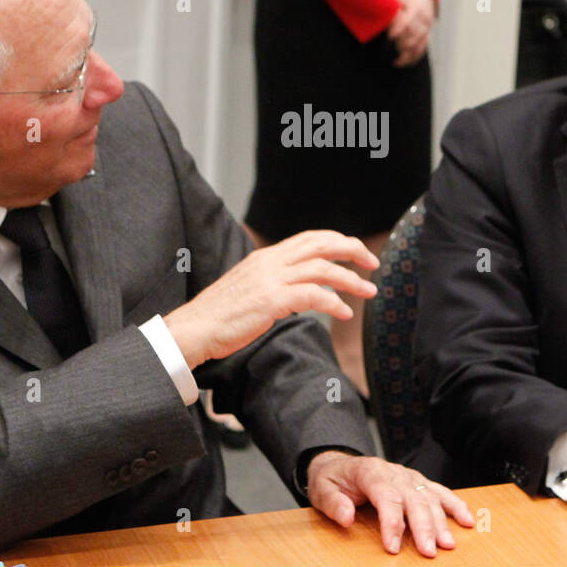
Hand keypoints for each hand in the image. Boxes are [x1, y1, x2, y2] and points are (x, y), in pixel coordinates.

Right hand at [163, 230, 377, 369]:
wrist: (195, 328)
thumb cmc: (221, 316)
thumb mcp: (250, 288)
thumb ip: (274, 282)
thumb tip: (302, 289)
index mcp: (265, 256)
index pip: (309, 238)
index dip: (337, 241)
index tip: (355, 253)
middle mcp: (270, 261)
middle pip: (321, 244)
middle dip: (351, 250)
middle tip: (372, 263)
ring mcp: (271, 280)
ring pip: (322, 268)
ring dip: (350, 279)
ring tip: (368, 291)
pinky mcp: (271, 300)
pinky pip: (313, 295)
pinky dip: (333, 302)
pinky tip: (344, 313)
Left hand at [305, 451, 473, 556]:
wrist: (339, 464)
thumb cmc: (333, 479)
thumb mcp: (322, 489)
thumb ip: (333, 503)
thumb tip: (346, 517)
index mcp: (370, 471)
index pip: (386, 496)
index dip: (391, 523)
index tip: (392, 548)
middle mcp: (394, 473)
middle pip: (413, 498)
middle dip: (423, 526)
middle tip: (428, 552)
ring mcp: (409, 476)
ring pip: (429, 497)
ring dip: (441, 521)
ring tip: (448, 544)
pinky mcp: (418, 482)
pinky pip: (440, 491)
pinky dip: (455, 505)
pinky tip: (467, 521)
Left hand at [386, 0, 434, 67]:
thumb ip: (391, 7)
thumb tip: (381, 17)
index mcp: (416, 7)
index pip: (408, 19)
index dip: (399, 28)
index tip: (390, 36)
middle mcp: (424, 18)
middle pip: (413, 34)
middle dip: (402, 44)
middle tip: (390, 51)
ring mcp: (427, 28)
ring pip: (418, 44)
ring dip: (407, 54)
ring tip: (396, 62)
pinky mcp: (427, 35)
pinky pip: (422, 48)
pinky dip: (414, 57)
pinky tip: (405, 64)